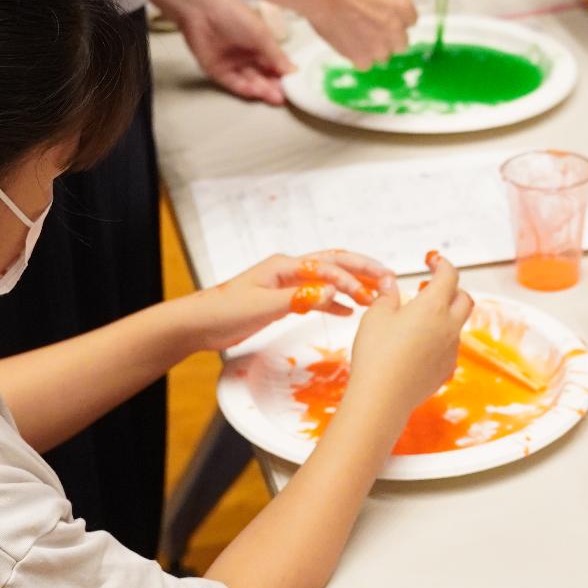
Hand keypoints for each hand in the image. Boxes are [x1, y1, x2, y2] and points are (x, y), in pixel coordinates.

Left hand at [178, 0, 294, 104]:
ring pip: (251, 81)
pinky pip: (234, 84)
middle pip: (264, 75)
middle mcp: (247, 54)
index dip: (285, 74)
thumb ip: (276, 55)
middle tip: (286, 96)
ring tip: (275, 97)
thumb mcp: (261, 34)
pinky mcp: (218, 71)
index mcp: (260, 43)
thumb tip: (292, 70)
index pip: (276, 63)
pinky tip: (257, 92)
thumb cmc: (233, 14)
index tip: (296, 85)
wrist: (201, 11)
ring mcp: (233, 63)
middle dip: (276, 86)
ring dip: (263, 90)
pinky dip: (246, 89)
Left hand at [185, 251, 396, 352]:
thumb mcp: (262, 305)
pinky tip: (348, 310)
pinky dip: (334, 301)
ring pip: (328, 278)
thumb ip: (297, 299)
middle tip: (388, 277)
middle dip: (361, 269)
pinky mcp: (284, 300)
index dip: (348, 280)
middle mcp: (289, 270)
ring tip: (375, 293)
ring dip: (351, 284)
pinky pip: (317, 295)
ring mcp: (287, 284)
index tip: (366, 295)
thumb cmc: (224, 311)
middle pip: (333, 263)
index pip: (325, 267)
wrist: (199, 324)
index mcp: (284, 266)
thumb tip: (332, 294)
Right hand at [302, 0, 415, 68]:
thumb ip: (390, 6)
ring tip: (355, 34)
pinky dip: (357, 57)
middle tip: (370, 29)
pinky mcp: (362, 59)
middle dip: (388, 38)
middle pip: (401, 43)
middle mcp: (397, 30)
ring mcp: (380, 47)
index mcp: (404, 8)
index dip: (396, 19)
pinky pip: (365, 64)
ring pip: (383, 56)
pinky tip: (347, 42)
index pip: (411, 21)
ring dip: (373, 49)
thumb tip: (390, 15)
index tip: (384, 16)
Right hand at [346, 254, 471, 416]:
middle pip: (464, 299)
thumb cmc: (376, 354)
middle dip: (452, 289)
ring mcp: (451, 350)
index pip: (450, 276)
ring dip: (446, 315)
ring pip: (458, 324)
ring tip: (420, 318)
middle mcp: (449, 326)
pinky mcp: (446, 369)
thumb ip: (387, 295)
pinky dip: (441, 338)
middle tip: (431, 288)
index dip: (443, 264)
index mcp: (433, 306)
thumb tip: (390, 283)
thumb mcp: (376, 316)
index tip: (434, 261)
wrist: (382, 398)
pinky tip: (419, 345)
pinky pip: (450, 347)